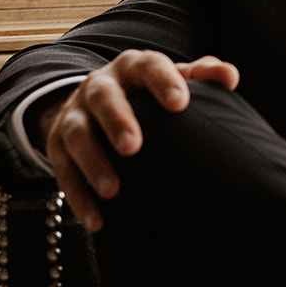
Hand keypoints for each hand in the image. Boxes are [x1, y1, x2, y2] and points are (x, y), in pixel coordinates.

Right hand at [37, 50, 239, 231]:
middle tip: (133, 147)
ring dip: (93, 162)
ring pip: (78, 134)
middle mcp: (100, 86)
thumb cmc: (149, 95)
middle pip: (104, 97)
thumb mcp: (174, 81)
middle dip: (117, 120)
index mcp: (134, 68)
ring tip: (113, 190)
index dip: (162, 81)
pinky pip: (63, 171)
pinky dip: (78, 197)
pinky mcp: (57, 145)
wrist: (95, 104)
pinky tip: (96, 221)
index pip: (148, 65)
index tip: (179, 103)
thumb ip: (201, 77)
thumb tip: (228, 76)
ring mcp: (75, 114)